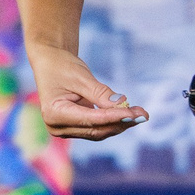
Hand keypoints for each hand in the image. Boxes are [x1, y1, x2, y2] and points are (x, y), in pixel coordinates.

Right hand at [30, 45, 146, 140]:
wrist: (50, 62)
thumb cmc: (61, 66)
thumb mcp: (81, 77)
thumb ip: (101, 94)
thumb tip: (124, 105)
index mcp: (54, 114)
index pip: (91, 119)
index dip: (114, 117)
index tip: (134, 113)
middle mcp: (58, 127)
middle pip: (96, 130)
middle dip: (121, 122)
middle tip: (143, 114)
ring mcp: (66, 129)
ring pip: (99, 131)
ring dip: (121, 124)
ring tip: (140, 113)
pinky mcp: (75, 127)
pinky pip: (97, 127)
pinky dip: (113, 121)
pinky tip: (130, 114)